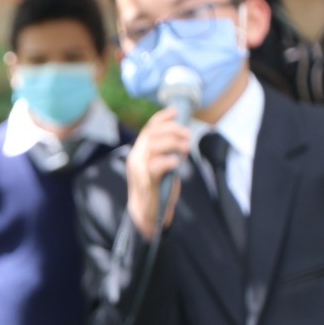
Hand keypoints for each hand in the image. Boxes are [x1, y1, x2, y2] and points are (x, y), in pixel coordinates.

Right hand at [126, 107, 190, 239]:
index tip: (176, 112)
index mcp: (139, 152)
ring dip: (173, 143)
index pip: (148, 129)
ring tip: (187, 148)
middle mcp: (135, 157)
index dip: (162, 118)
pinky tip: (177, 162)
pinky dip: (168, 160)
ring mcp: (138, 169)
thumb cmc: (157, 188)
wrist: (146, 212)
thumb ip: (167, 151)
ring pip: (153, 146)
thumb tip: (183, 137)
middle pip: (151, 134)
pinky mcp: (145, 181)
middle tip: (188, 134)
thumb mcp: (162, 165)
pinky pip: (155, 166)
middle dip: (172, 130)